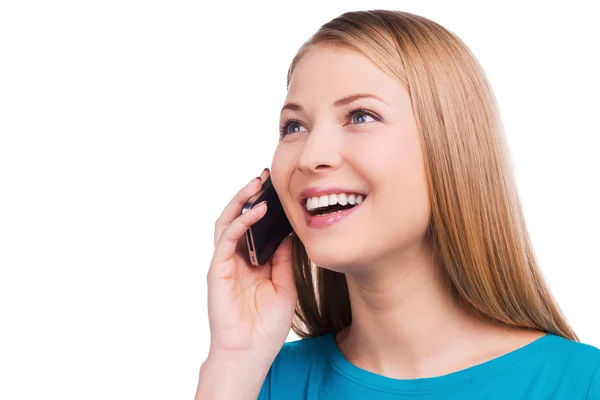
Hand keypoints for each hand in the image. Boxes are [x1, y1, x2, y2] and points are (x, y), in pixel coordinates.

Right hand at [206, 168, 296, 362]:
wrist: (250, 352)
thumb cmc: (267, 324)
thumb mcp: (285, 285)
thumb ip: (283, 258)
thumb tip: (288, 232)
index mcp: (252, 262)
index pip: (256, 227)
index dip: (265, 207)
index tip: (278, 188)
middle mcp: (237, 259)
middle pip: (238, 218)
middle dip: (249, 196)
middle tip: (264, 176)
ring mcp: (225, 263)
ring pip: (227, 222)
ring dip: (240, 201)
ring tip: (256, 184)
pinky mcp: (218, 269)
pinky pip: (226, 238)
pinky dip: (240, 222)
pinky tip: (256, 211)